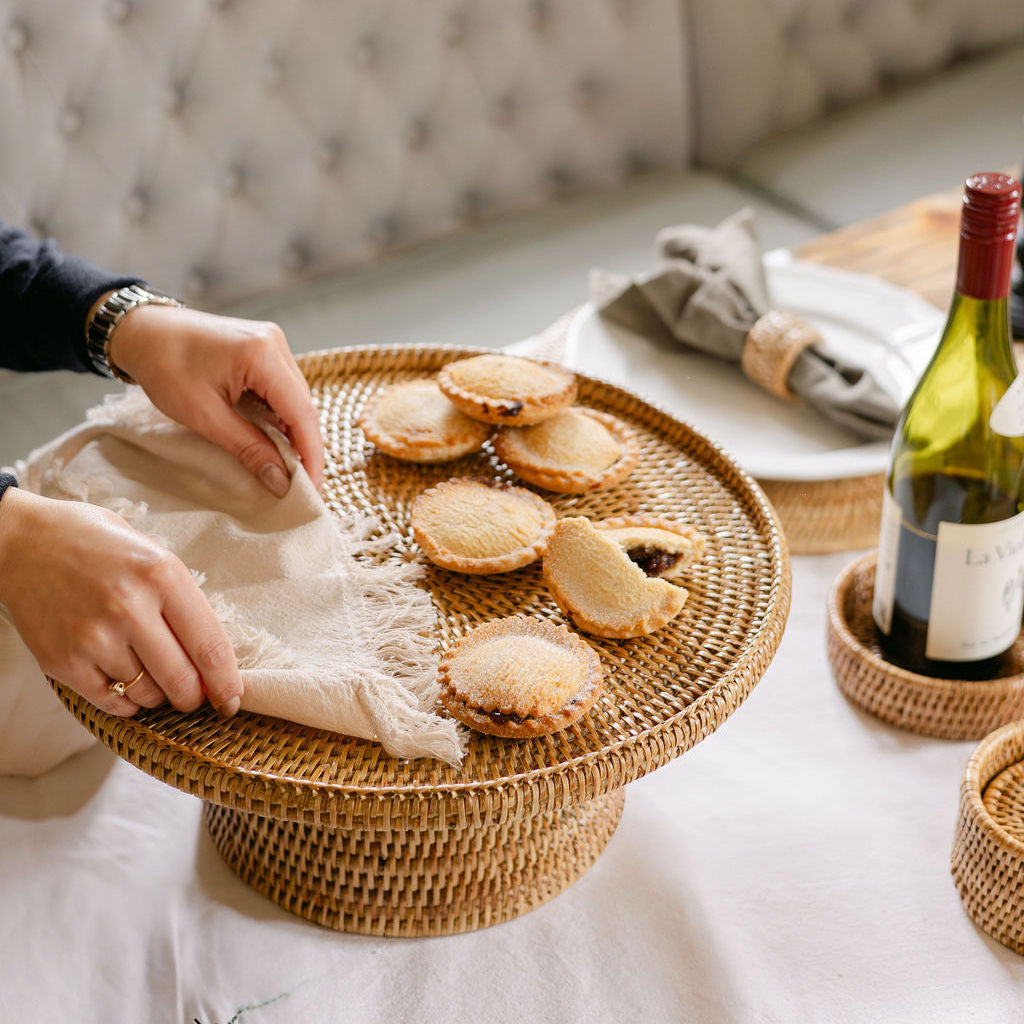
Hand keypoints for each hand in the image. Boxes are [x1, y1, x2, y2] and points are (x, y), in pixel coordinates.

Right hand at [0, 489, 241, 716]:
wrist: (23, 541)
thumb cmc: (98, 545)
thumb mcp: (154, 556)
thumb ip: (184, 602)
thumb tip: (213, 658)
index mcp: (161, 576)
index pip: (210, 647)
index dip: (227, 684)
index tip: (233, 700)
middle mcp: (129, 608)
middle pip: (182, 682)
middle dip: (195, 698)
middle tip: (194, 696)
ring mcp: (93, 637)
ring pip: (147, 695)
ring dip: (157, 695)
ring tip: (150, 673)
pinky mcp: (63, 661)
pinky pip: (111, 702)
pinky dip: (126, 701)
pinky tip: (124, 681)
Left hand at [107, 303, 324, 495]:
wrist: (143, 330)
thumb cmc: (164, 367)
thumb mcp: (204, 415)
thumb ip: (248, 448)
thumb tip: (280, 481)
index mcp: (262, 355)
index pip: (301, 412)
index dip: (311, 454)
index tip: (312, 488)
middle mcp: (275, 344)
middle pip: (304, 405)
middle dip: (304, 446)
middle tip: (299, 483)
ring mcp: (273, 343)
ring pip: (296, 398)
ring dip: (293, 432)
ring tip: (286, 465)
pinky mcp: (265, 347)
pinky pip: (284, 388)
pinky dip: (281, 415)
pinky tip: (273, 437)